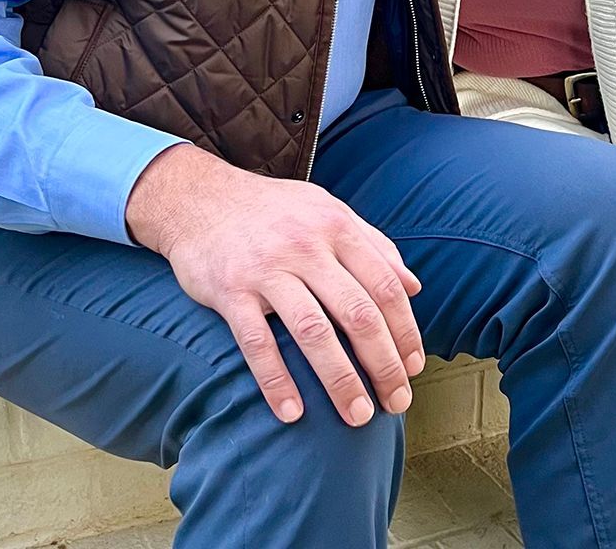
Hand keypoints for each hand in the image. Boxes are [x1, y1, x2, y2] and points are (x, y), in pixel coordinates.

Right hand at [126, 144, 425, 425]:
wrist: (200, 198)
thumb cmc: (273, 211)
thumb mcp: (327, 210)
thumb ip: (372, 244)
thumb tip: (415, 285)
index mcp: (335, 225)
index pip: (384, 284)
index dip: (405, 330)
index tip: (415, 366)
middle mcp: (305, 245)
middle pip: (357, 312)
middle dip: (384, 364)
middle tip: (397, 402)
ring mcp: (266, 268)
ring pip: (313, 332)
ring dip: (341, 380)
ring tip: (358, 417)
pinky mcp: (230, 290)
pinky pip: (257, 343)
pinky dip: (277, 381)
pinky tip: (293, 413)